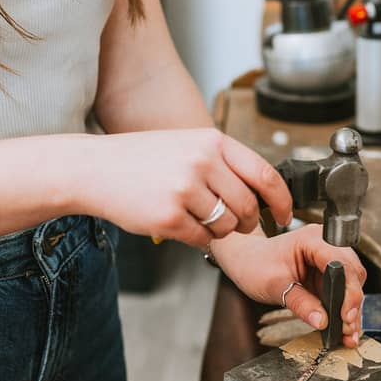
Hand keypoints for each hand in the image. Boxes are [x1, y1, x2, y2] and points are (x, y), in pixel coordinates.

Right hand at [78, 129, 291, 246]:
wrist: (94, 168)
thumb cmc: (145, 159)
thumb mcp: (190, 144)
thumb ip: (225, 162)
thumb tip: (265, 191)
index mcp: (213, 141)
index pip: (265, 174)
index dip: (282, 199)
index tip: (285, 214)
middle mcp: (202, 163)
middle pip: (249, 206)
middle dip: (248, 221)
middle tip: (237, 222)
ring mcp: (185, 190)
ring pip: (228, 226)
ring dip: (221, 230)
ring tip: (199, 217)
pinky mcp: (168, 217)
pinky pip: (203, 239)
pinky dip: (198, 237)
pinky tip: (180, 223)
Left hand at [212, 224, 366, 347]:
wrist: (245, 261)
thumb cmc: (255, 265)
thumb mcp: (274, 286)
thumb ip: (300, 303)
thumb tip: (322, 321)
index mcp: (313, 239)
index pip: (341, 263)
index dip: (349, 291)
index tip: (346, 316)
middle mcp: (325, 244)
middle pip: (353, 273)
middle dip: (353, 303)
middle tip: (348, 329)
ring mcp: (327, 258)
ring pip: (352, 283)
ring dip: (351, 308)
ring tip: (347, 333)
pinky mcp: (326, 272)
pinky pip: (342, 290)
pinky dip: (343, 308)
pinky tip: (342, 326)